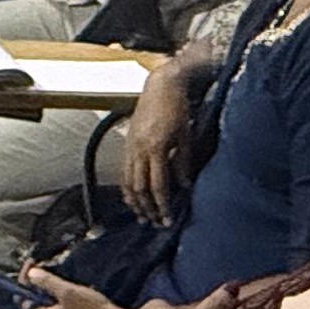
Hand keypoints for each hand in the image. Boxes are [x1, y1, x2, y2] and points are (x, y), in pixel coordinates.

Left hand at [22, 266, 124, 308]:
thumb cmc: (89, 308)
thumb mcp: (67, 292)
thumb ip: (48, 283)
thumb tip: (31, 274)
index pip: (24, 301)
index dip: (22, 284)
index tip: (29, 266)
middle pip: (31, 300)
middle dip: (30, 283)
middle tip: (34, 266)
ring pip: (42, 299)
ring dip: (41, 284)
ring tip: (43, 269)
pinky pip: (53, 298)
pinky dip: (51, 288)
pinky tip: (57, 280)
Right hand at [114, 66, 194, 221]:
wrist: (161, 85)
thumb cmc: (177, 107)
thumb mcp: (185, 135)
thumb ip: (183, 162)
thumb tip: (184, 186)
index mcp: (156, 147)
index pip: (158, 185)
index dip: (162, 204)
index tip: (168, 218)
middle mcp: (139, 149)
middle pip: (140, 187)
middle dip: (148, 208)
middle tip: (156, 223)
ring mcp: (130, 146)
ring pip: (128, 181)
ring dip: (135, 201)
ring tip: (142, 216)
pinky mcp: (127, 143)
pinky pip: (123, 170)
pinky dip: (127, 187)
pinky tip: (131, 197)